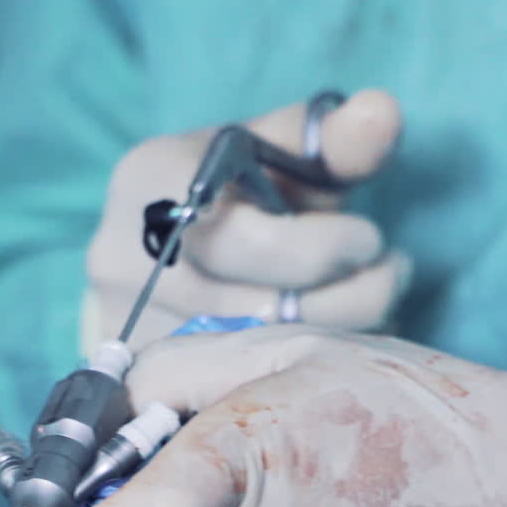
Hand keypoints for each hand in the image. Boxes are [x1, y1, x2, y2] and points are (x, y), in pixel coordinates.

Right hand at [83, 91, 407, 351]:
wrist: (154, 249)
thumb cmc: (234, 192)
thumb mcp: (276, 154)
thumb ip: (332, 142)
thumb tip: (383, 114)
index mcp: (148, 180)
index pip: (245, 235)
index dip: (322, 249)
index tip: (369, 239)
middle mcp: (117, 258)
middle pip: (256, 309)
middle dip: (348, 297)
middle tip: (389, 275)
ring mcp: (124, 328)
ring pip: (257, 363)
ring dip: (337, 338)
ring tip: (373, 306)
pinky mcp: (141, 383)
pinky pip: (238, 393)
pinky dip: (296, 372)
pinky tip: (328, 346)